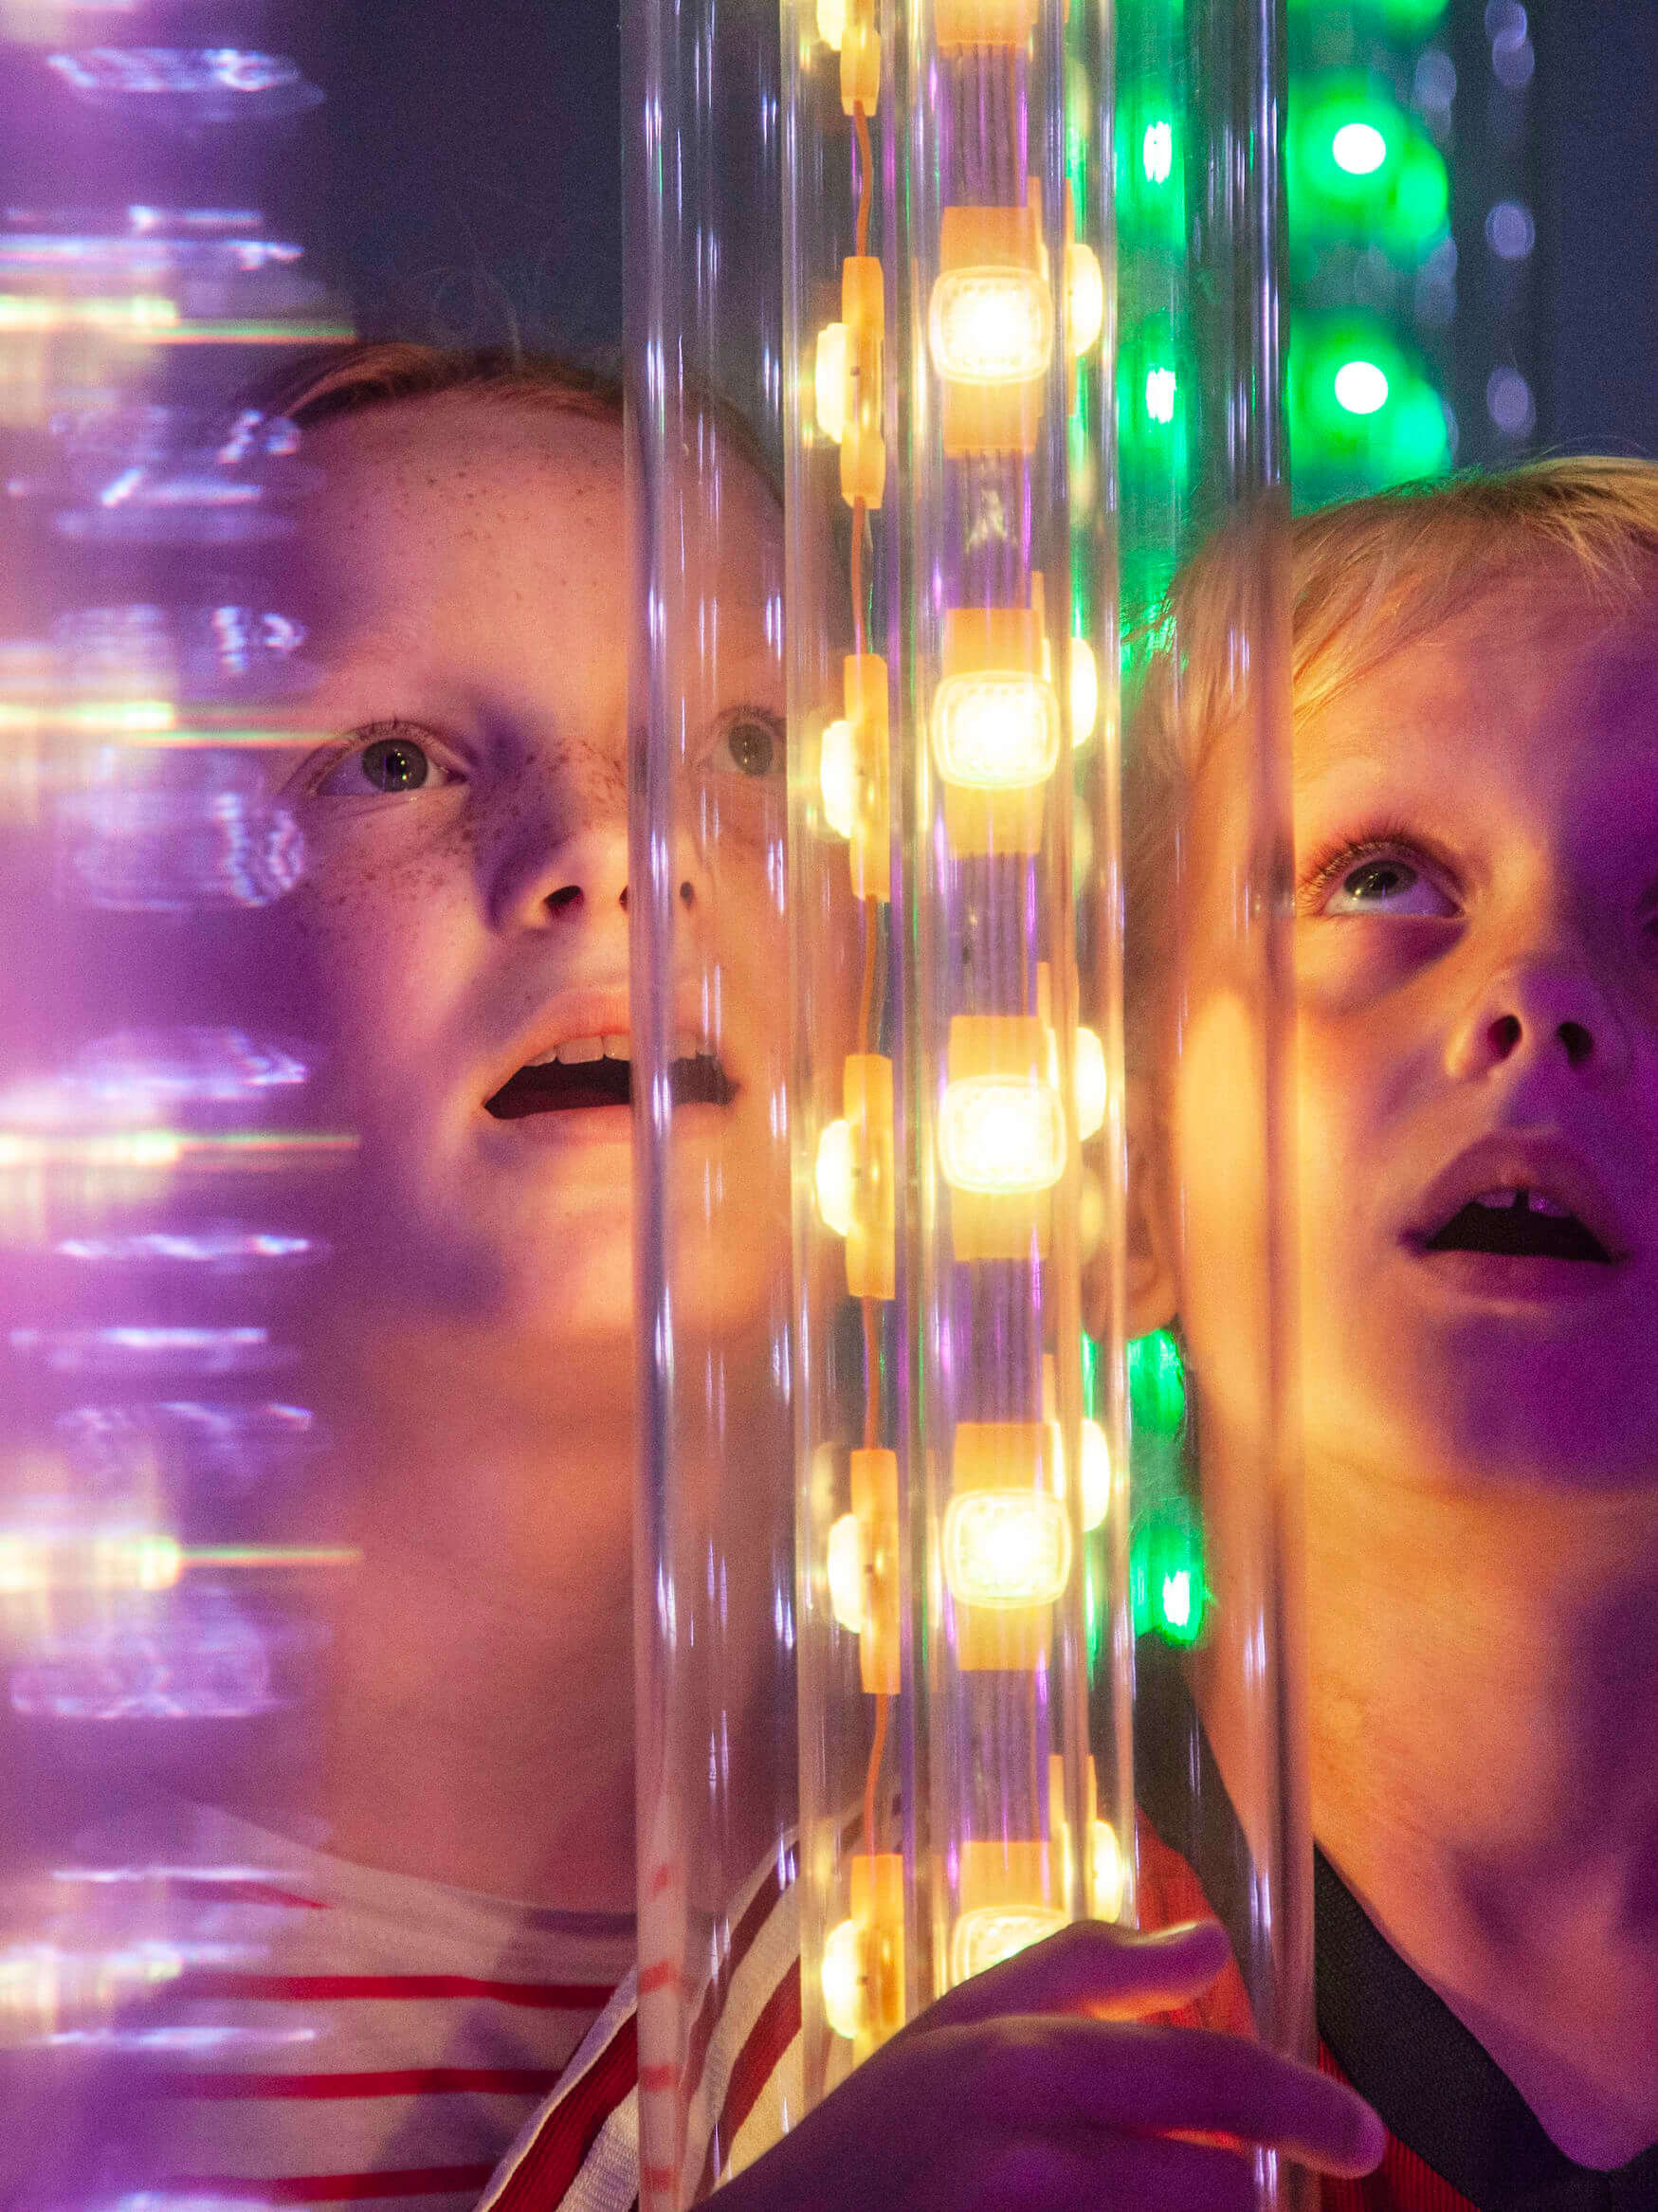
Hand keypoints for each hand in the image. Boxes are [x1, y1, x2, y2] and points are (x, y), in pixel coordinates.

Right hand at [719, 1918, 1384, 2211]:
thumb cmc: (873, 2139)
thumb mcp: (959, 2025)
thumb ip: (1086, 1970)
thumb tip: (1213, 1944)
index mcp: (1020, 2057)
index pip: (1206, 2074)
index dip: (1303, 2105)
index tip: (1363, 2135)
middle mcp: (1025, 2153)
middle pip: (1219, 2186)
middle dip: (1252, 2197)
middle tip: (1259, 2198)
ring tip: (1165, 2205)